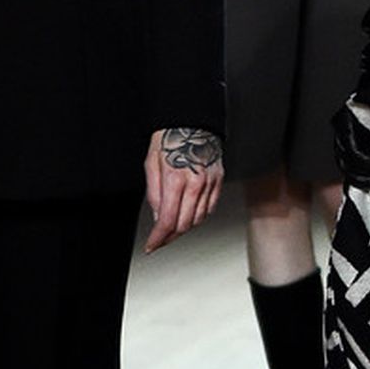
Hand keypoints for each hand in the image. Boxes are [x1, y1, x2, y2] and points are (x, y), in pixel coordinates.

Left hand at [144, 126, 223, 251]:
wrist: (192, 122)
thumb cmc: (169, 140)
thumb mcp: (151, 165)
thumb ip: (154, 195)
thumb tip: (158, 218)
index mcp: (175, 179)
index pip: (167, 220)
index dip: (158, 238)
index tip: (151, 246)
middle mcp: (195, 184)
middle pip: (184, 225)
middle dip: (170, 236)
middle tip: (160, 239)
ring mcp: (210, 183)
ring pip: (198, 220)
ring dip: (184, 228)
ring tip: (173, 228)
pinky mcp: (218, 182)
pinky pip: (209, 209)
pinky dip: (198, 217)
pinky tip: (188, 214)